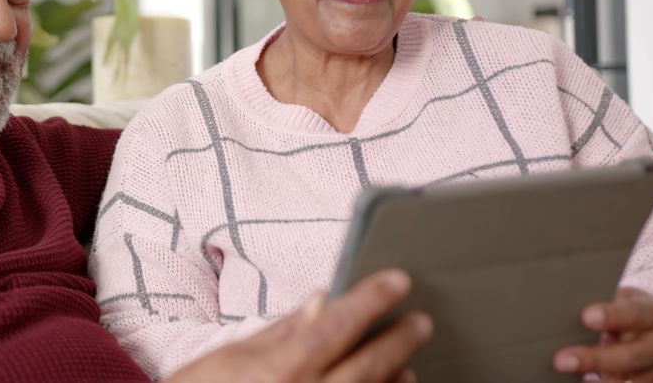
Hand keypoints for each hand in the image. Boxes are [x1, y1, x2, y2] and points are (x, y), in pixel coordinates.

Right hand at [166, 269, 432, 382]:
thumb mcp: (232, 355)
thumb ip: (282, 330)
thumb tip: (319, 300)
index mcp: (282, 368)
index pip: (338, 324)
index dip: (371, 298)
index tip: (398, 280)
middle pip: (367, 366)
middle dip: (398, 340)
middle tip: (421, 321)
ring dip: (393, 380)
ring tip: (407, 365)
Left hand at [553, 287, 652, 381]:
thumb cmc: (625, 310)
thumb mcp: (621, 300)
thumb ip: (600, 305)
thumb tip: (560, 310)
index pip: (633, 314)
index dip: (610, 316)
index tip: (586, 317)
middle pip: (630, 356)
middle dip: (594, 360)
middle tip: (561, 361)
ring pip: (630, 382)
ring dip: (599, 382)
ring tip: (568, 377)